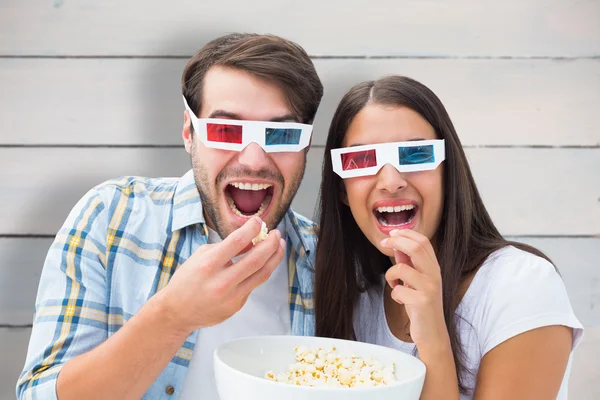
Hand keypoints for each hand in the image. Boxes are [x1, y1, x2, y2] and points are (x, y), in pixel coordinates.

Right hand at [160, 216, 284, 332]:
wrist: (177, 312)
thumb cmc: (187, 280)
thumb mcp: (201, 256)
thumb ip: (226, 247)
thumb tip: (251, 239)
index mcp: (208, 265)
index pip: (237, 241)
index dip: (252, 228)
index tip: (259, 221)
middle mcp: (221, 282)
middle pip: (257, 259)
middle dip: (271, 243)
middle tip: (276, 233)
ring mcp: (231, 296)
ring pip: (262, 274)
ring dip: (275, 257)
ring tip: (279, 246)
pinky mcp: (237, 306)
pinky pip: (254, 285)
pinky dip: (260, 271)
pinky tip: (262, 263)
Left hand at [380, 229, 449, 350]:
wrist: (432, 332)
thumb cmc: (421, 304)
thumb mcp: (416, 280)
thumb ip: (408, 263)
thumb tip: (396, 244)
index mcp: (434, 267)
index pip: (423, 241)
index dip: (406, 233)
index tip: (391, 234)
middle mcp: (435, 275)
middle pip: (416, 248)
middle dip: (396, 242)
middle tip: (383, 243)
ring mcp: (429, 288)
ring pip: (402, 269)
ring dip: (390, 275)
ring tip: (394, 284)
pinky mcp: (422, 301)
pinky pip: (398, 290)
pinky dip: (394, 294)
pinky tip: (401, 300)